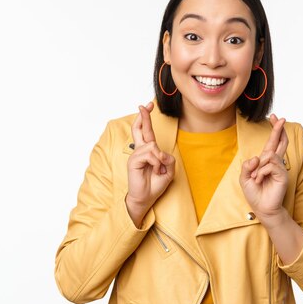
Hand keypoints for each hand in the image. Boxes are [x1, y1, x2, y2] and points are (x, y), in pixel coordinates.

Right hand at [125, 102, 174, 226]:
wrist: (146, 198)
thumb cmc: (155, 184)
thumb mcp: (168, 170)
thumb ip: (168, 158)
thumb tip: (159, 152)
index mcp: (148, 150)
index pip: (146, 131)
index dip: (146, 118)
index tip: (148, 106)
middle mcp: (140, 150)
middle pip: (139, 129)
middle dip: (143, 116)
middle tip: (143, 105)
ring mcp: (136, 155)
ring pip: (152, 146)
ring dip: (160, 159)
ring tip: (158, 170)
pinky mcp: (133, 161)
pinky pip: (150, 155)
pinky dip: (156, 163)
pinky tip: (154, 171)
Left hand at [239, 114, 288, 226]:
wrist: (262, 208)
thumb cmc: (255, 193)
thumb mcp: (244, 178)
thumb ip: (247, 165)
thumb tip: (257, 157)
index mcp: (266, 162)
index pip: (272, 142)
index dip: (275, 130)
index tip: (275, 117)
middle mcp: (275, 163)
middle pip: (281, 142)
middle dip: (279, 129)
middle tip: (281, 118)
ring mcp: (280, 168)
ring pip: (269, 155)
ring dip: (259, 167)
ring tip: (256, 178)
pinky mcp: (282, 175)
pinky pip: (270, 166)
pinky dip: (261, 173)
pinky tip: (260, 180)